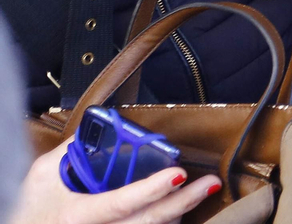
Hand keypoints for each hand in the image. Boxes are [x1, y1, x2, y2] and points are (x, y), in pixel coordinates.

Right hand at [15, 142, 219, 223]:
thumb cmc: (32, 209)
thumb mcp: (44, 176)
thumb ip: (72, 150)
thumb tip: (99, 127)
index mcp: (79, 215)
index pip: (122, 202)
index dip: (153, 189)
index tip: (179, 173)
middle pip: (148, 222)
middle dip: (184, 203)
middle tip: (210, 184)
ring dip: (178, 213)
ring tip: (198, 193)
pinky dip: (164, 223)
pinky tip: (177, 210)